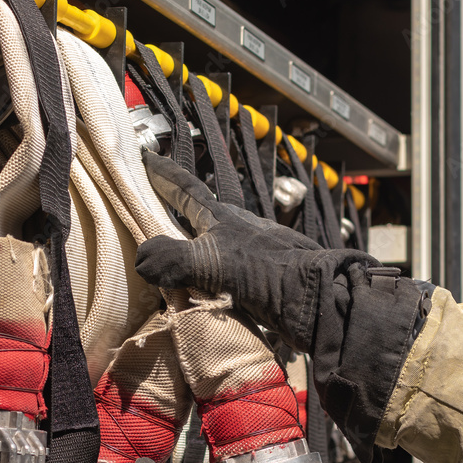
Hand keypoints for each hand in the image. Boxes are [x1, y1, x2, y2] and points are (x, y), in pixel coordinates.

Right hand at [136, 152, 433, 462]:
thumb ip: (173, 260)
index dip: (162, 174)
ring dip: (186, 254)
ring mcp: (249, 258)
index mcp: (224, 217)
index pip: (185, 187)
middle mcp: (237, 232)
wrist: (320, 305)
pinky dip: (200, 285)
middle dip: (171, 213)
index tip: (141, 157)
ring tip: (161, 266)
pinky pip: (218, 280)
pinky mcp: (258, 286)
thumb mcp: (214, 263)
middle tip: (145, 212)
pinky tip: (193, 300)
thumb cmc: (271, 275)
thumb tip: (142, 258)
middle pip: (196, 217)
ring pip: (207, 249)